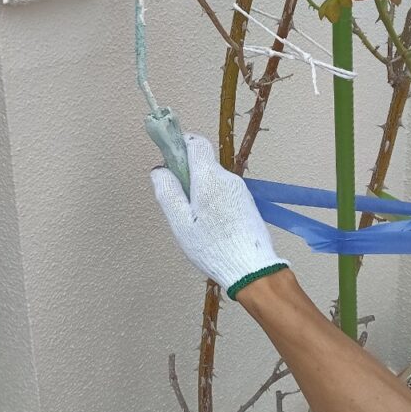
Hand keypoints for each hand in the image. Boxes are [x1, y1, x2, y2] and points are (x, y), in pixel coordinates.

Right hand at [150, 133, 288, 299]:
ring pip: (213, 180)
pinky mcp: (247, 203)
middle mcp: (227, 178)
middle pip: (203, 164)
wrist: (251, 269)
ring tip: (197, 222)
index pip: (196, 143)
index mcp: (209, 177)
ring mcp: (240, 190)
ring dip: (201, 192)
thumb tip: (159, 170)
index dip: (181, 146)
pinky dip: (214, 201)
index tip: (170, 162)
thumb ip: (167, 191)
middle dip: (188, 177)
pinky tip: (212, 227)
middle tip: (180, 205)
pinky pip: (224, 192)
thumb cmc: (212, 246)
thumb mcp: (180, 222)